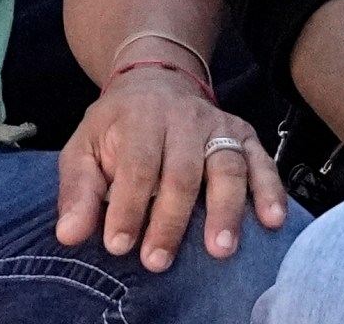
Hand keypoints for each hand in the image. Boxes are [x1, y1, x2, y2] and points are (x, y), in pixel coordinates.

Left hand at [55, 65, 288, 270]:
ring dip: (226, 210)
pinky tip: (272, 219)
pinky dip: (270, 190)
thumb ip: (77, 191)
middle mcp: (185, 119)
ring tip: (220, 249)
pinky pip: (262, 162)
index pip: (138, 166)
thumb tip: (70, 234)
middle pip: (183, 172)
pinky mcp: (245, 135)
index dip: (128, 207)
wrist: (157, 83)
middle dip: (171, 220)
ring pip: (227, 167)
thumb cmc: (118, 127)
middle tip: (158, 261)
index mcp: (141, 118)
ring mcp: (220, 126)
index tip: (118, 246)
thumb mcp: (83, 148)